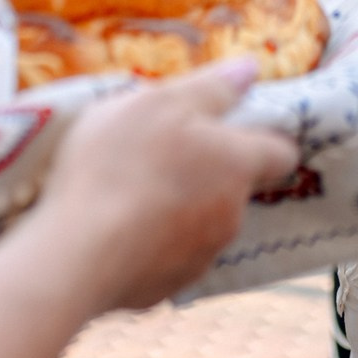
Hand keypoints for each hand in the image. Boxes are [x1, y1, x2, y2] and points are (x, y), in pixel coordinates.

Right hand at [39, 60, 299, 311]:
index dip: (260, 138)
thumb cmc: (120, 164)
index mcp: (238, 164)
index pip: (281, 152)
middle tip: (158, 156)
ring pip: (200, 225)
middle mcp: (232, 215)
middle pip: (233, 188)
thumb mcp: (161, 102)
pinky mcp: (165, 289)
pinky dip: (148, 245)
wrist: (76, 255)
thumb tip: (250, 68)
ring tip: (126, 194)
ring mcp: (200, 258)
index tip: (228, 130)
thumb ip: (211, 86)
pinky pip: (165, 259)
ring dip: (177, 210)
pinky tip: (111, 232)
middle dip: (205, 173)